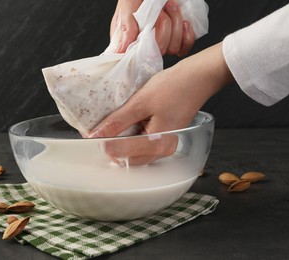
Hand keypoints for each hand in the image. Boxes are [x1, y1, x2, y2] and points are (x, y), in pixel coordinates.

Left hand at [89, 43, 233, 164]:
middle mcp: (163, 150)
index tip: (91, 135)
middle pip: (129, 159)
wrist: (197, 78)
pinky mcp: (164, 138)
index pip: (122, 154)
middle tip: (98, 132)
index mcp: (158, 144)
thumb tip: (96, 135)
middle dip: (112, 147)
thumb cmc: (173, 87)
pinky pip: (142, 145)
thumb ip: (117, 122)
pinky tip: (124, 126)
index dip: (104, 145)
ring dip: (120, 144)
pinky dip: (130, 139)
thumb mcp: (140, 102)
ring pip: (135, 154)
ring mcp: (165, 145)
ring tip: (110, 128)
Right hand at [110, 0, 194, 55]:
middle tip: (160, 11)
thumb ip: (125, 28)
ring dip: (176, 25)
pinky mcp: (177, 38)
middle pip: (157, 53)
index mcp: (128, 39)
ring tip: (170, 7)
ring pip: (172, 49)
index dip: (143, 54)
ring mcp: (162, 41)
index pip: (133, 60)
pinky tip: (184, 21)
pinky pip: (184, 48)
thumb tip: (119, 52)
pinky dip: (187, 35)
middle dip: (163, 29)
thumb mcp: (127, 5)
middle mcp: (144, 43)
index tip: (147, 35)